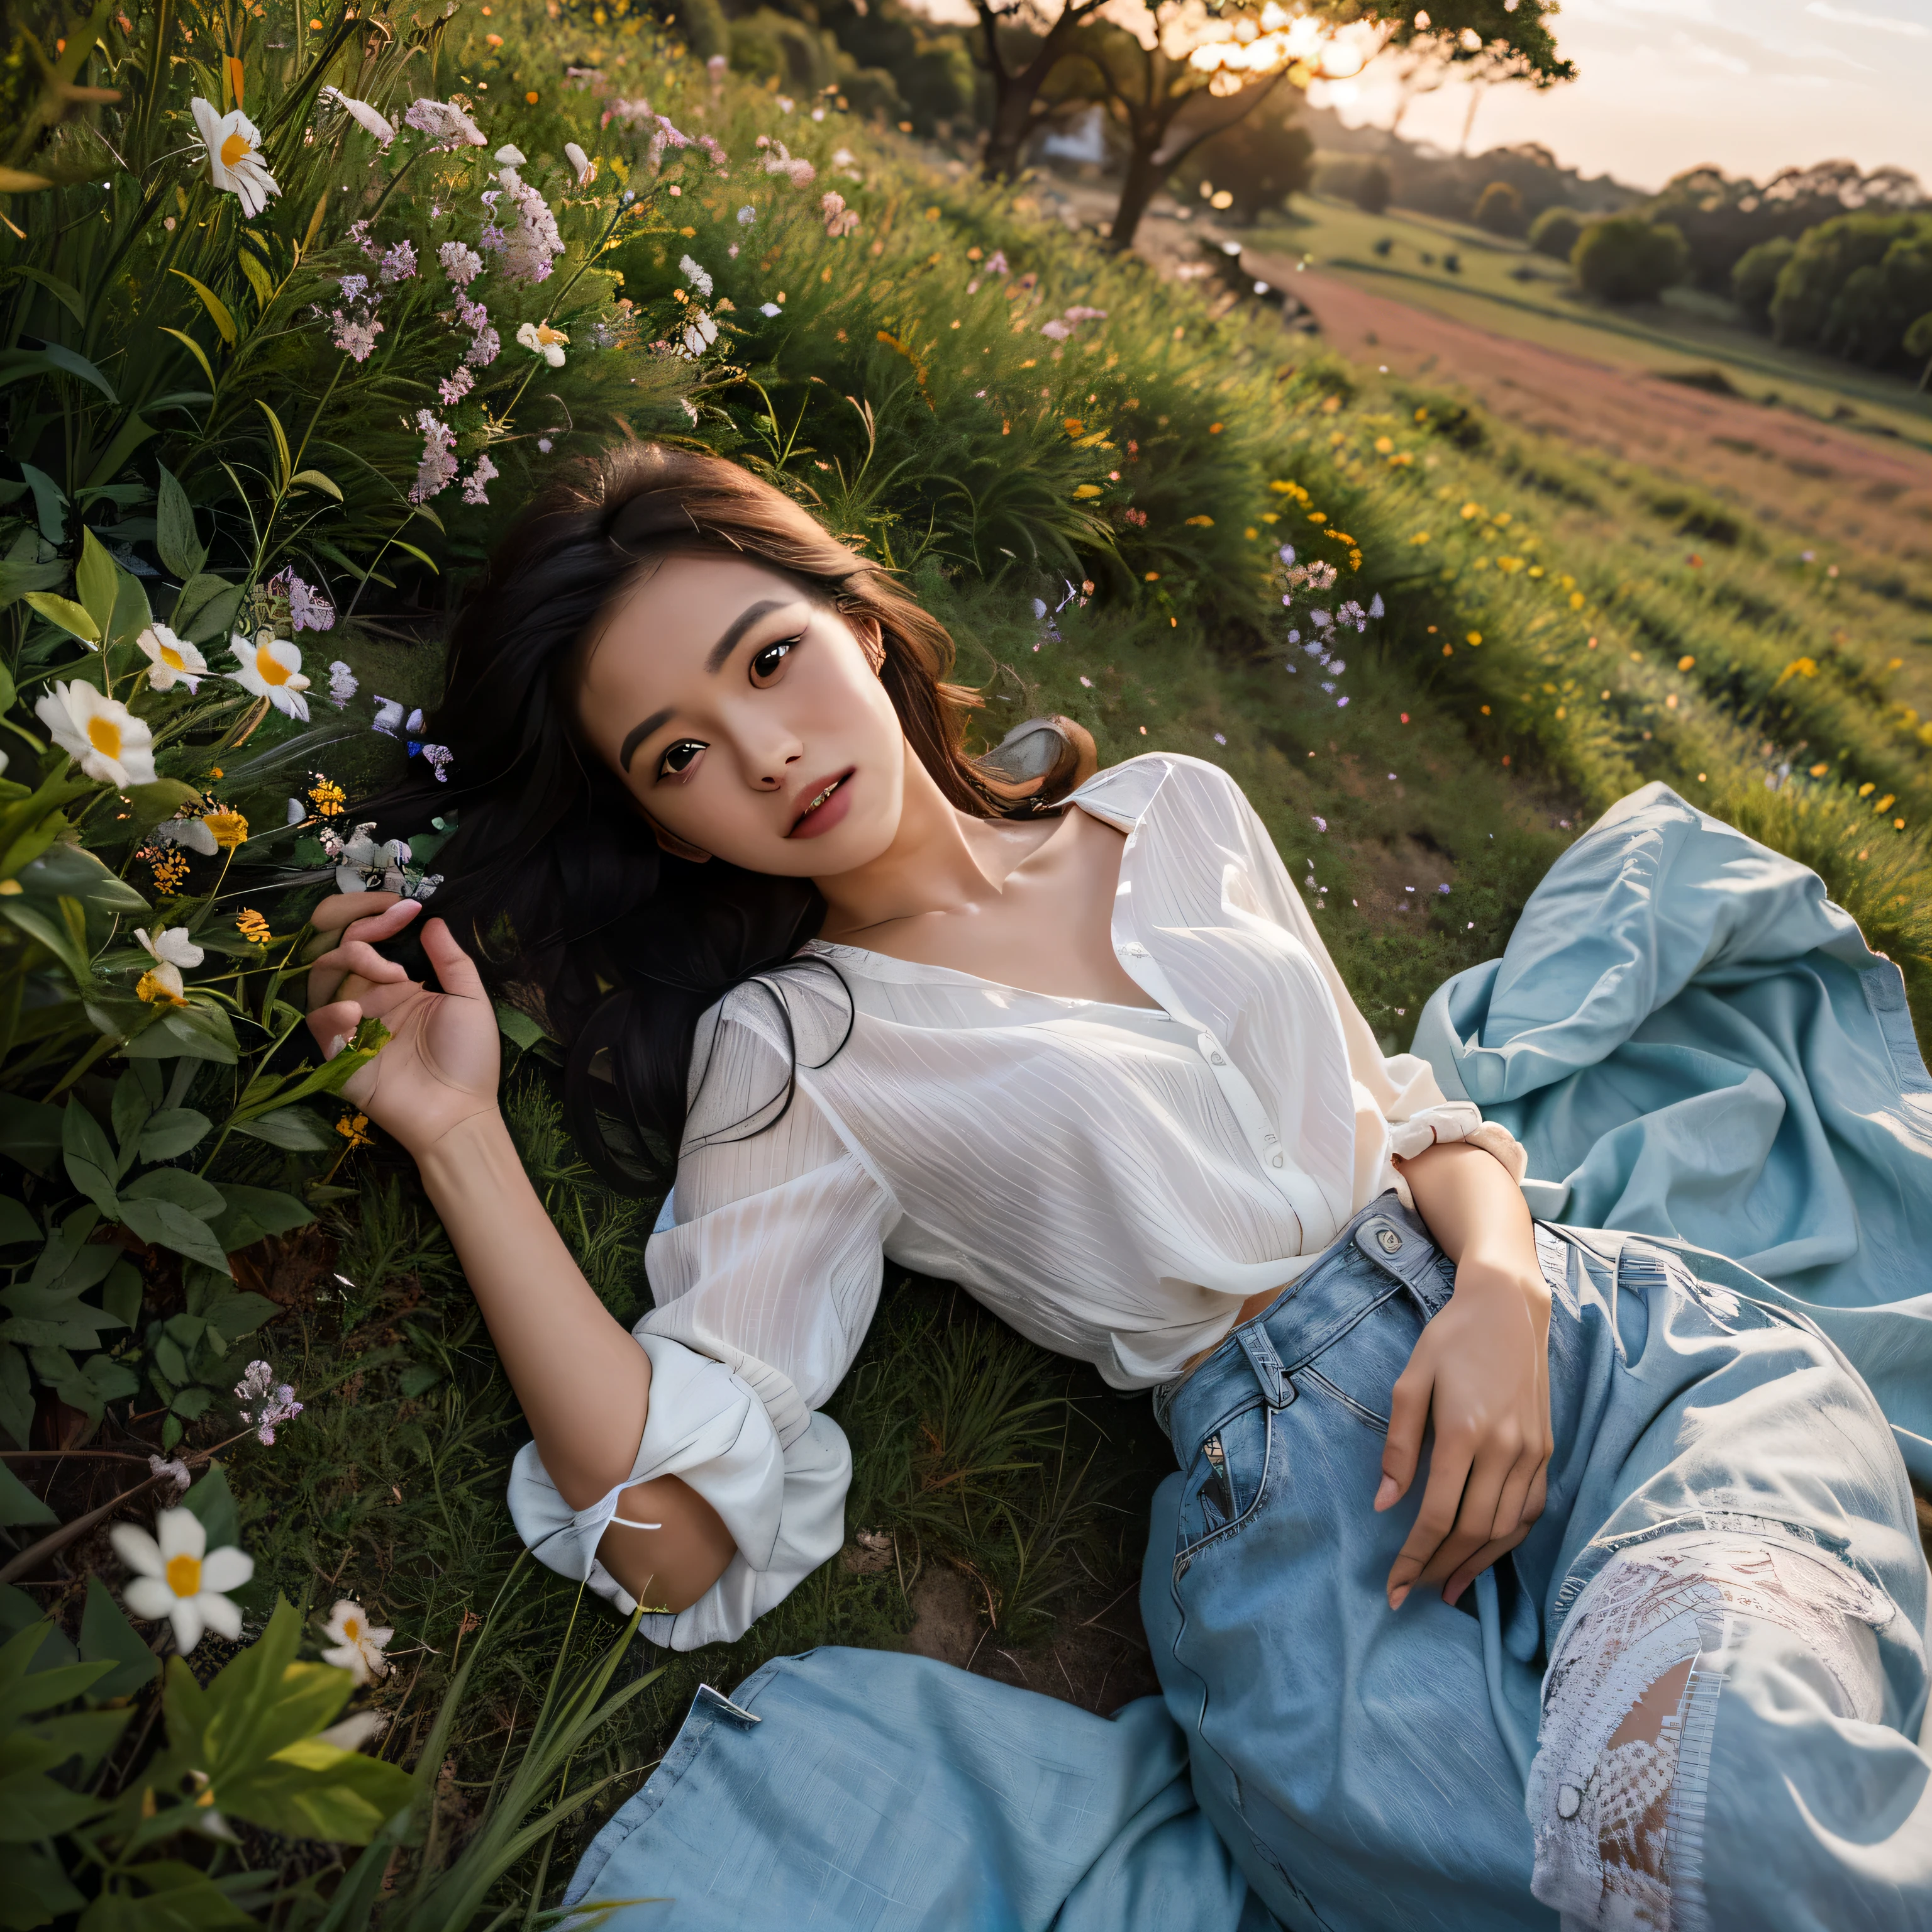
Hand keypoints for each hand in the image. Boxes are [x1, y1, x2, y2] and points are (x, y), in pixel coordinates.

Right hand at [303, 892, 500, 1159]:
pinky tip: (357, 1012)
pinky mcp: (338, 1053)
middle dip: (360, 930)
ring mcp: (351, 1023)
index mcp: (398, 982)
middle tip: (392, 935)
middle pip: (340, 947)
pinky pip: (318, 1022)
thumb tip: (432, 920)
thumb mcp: (470, 1000)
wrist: (459, 1112)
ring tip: (390, 975)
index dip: (380, 915)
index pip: (371, 935)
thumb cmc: (469, 1058)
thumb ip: (451, 959)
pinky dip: (332, 1011)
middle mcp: (369, 997)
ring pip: (323, 975)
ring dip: (351, 961)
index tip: (406, 907)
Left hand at [1376, 1254, 1552, 1610]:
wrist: (1508, 1308)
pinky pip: (1530, 1510)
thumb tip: (1385, 1505)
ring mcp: (1533, 1451)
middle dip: (1440, 1567)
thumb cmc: (1450, 1340)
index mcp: (1466, 1431)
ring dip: (1477, 1563)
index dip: (1415, 1555)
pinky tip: (1485, 1553)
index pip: (1439, 1513)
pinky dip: (1508, 1540)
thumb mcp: (1410, 1382)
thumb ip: (1399, 1446)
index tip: (1393, 1586)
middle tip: (1412, 1592)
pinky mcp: (1547, 1450)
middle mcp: (1506, 1448)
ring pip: (1507, 1528)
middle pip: (1474, 1530)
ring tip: (1447, 1587)